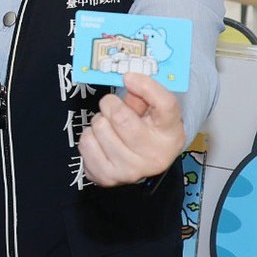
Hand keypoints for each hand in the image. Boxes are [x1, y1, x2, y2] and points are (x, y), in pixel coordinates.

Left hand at [79, 72, 184, 186]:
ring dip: (99, 121)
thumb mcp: (155, 109)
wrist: (144, 161)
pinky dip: (89, 136)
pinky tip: (101, 140)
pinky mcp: (107, 178)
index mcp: (172, 134)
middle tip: (112, 106)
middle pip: (121, 117)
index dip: (145, 86)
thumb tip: (128, 79)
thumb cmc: (149, 129)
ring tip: (109, 126)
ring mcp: (130, 171)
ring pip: (99, 128)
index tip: (129, 78)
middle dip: (110, 104)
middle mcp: (154, 157)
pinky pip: (85, 143)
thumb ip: (145, 92)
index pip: (165, 104)